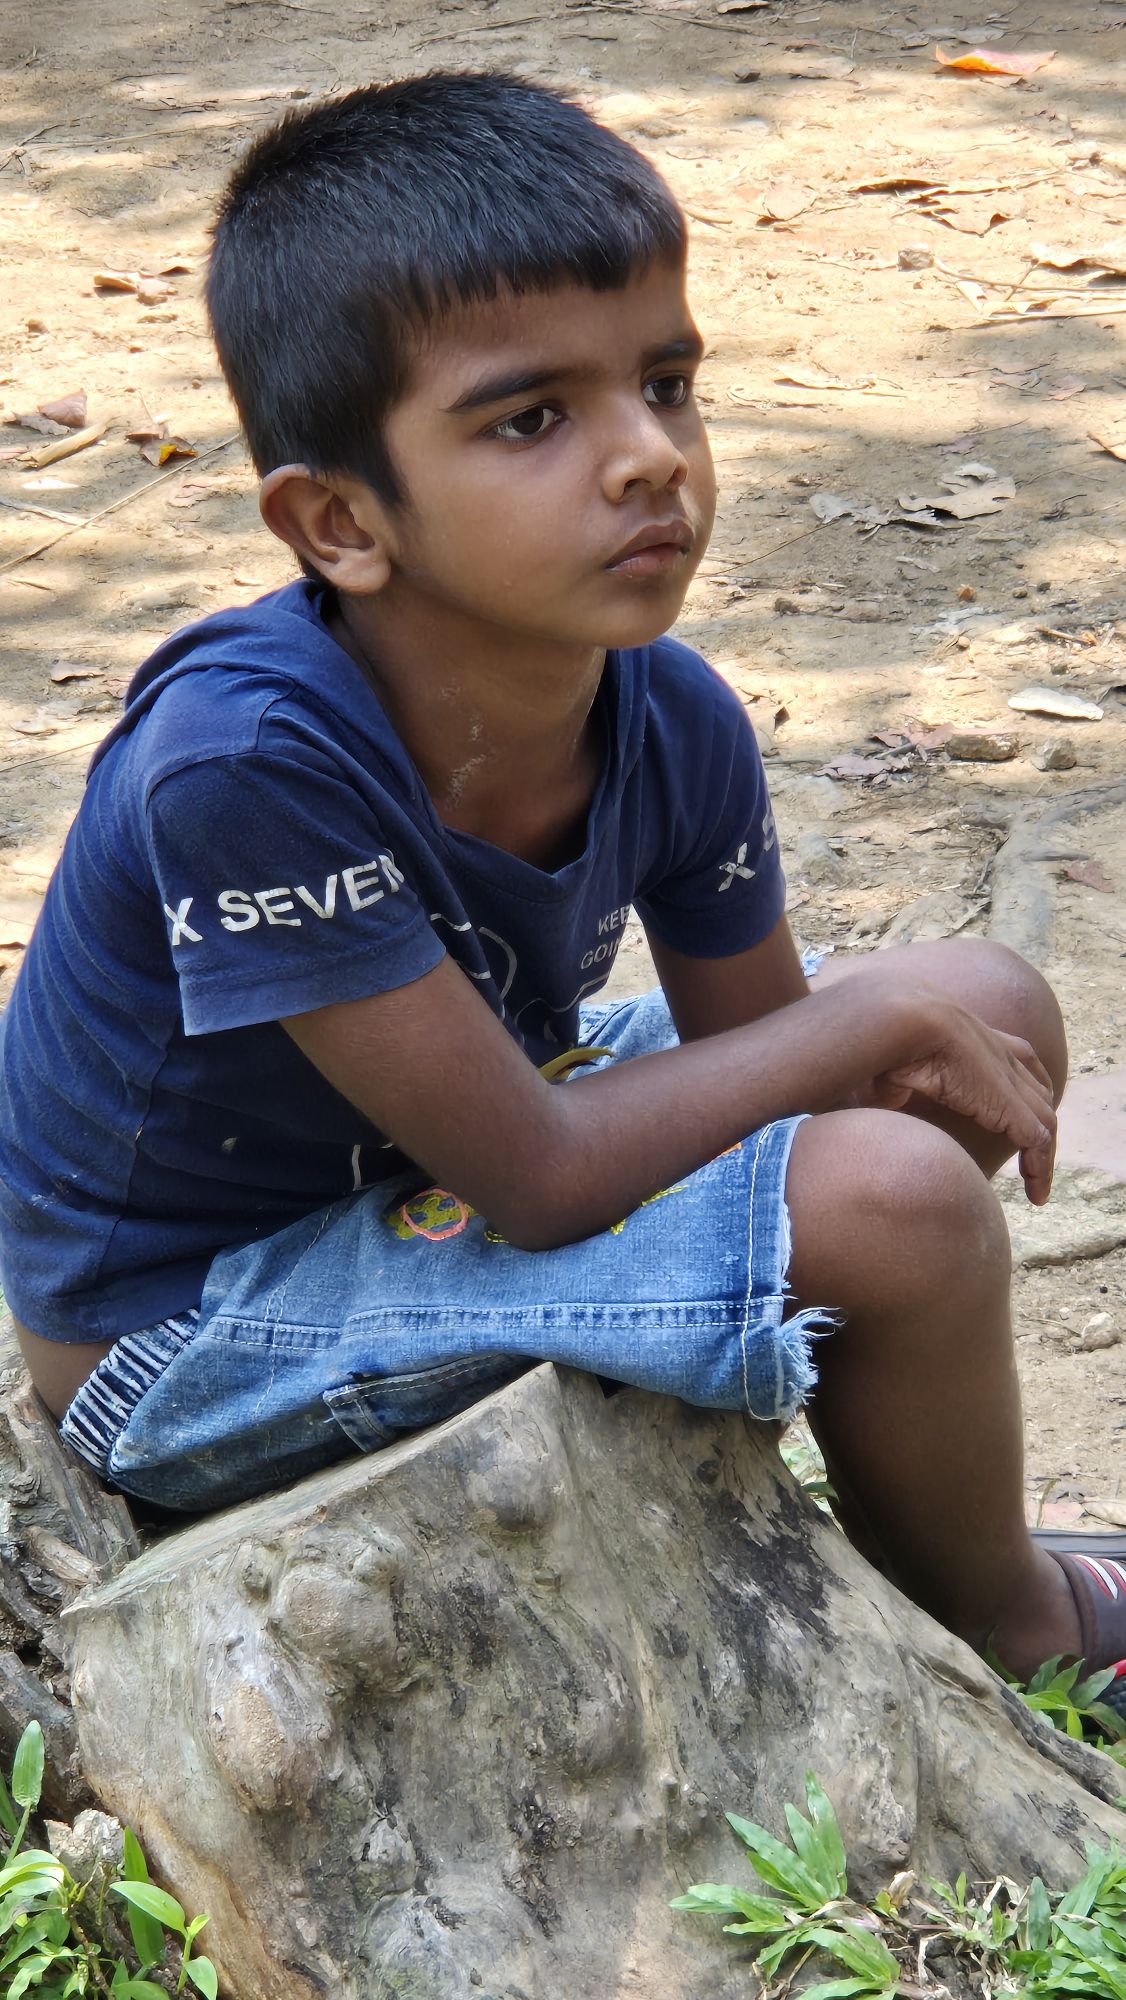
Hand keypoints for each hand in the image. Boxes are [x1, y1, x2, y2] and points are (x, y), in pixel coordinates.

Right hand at [870, 994, 1056, 1204]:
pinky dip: (1039, 1168)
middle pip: (1038, 1092)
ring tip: (1036, 1191)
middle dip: (1040, 1124)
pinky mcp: (1009, 1103)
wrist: (902, 1024)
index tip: (1017, 1116)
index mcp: (975, 1038)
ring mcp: (1009, 1079)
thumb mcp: (893, 1066)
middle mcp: (1001, 1054)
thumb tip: (882, 1101)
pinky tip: (1034, 1193)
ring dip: (1042, 1158)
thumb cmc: (886, 1040)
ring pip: (1044, 1121)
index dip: (1022, 1089)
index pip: (1018, 1060)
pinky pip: (1036, 1140)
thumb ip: (895, 1084)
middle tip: (1031, 1161)